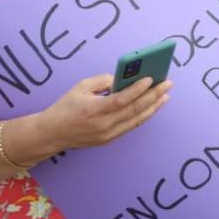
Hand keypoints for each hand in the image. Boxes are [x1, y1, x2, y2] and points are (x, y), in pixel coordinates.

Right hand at [37, 74, 170, 149]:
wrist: (51, 134)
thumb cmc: (66, 106)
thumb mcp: (81, 87)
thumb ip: (102, 81)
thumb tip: (123, 79)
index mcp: (94, 110)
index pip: (122, 99)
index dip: (138, 89)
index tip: (151, 78)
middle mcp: (103, 125)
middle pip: (134, 110)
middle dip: (153, 95)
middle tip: (167, 83)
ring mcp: (107, 135)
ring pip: (136, 120)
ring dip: (153, 107)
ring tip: (166, 95)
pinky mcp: (108, 140)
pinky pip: (130, 126)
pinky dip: (143, 116)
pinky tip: (152, 107)